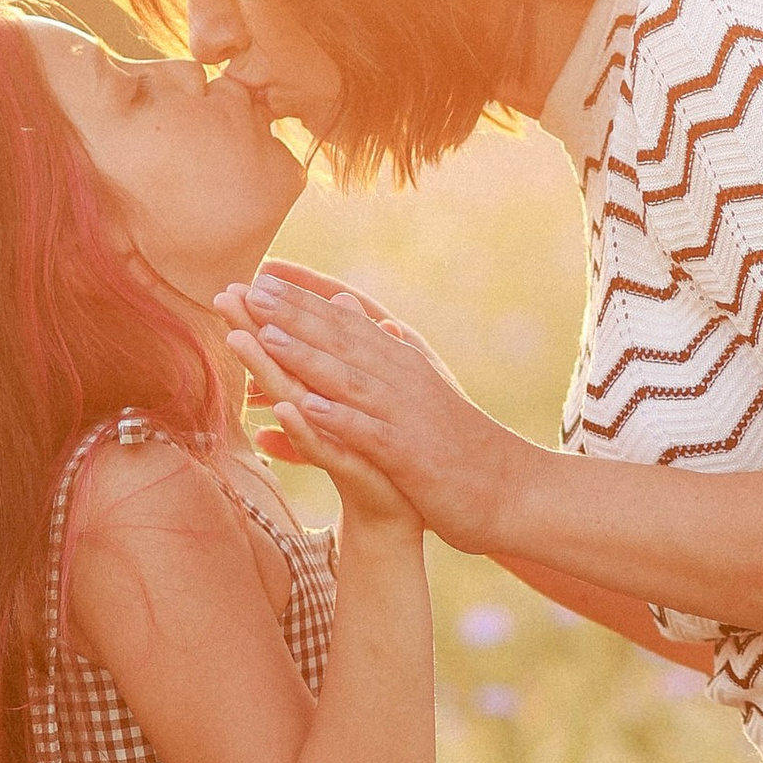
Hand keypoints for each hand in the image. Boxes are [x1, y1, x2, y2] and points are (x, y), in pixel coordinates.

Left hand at [217, 267, 534, 550]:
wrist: (513, 490)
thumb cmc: (460, 448)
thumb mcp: (424, 397)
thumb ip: (396, 362)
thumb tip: (383, 327)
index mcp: (403, 363)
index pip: (346, 319)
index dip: (304, 295)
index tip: (264, 272)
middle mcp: (404, 378)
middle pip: (341, 338)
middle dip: (293, 312)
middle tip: (249, 286)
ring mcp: (408, 414)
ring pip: (350, 378)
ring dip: (306, 355)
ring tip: (265, 334)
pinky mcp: (410, 454)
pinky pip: (369, 433)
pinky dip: (339, 419)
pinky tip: (308, 407)